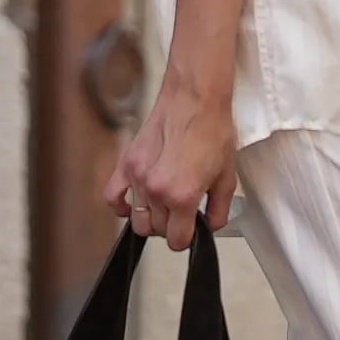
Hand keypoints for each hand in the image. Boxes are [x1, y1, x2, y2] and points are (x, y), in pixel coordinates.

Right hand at [101, 77, 237, 250]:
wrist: (196, 100)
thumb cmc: (212, 131)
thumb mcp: (227, 176)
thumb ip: (219, 209)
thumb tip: (212, 226)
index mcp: (183, 196)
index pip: (176, 240)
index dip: (186, 238)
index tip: (190, 231)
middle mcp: (157, 190)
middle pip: (155, 231)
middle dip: (170, 227)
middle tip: (181, 213)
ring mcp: (138, 177)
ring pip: (137, 219)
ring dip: (150, 218)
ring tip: (163, 205)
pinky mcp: (127, 163)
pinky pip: (112, 196)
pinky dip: (120, 206)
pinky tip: (132, 204)